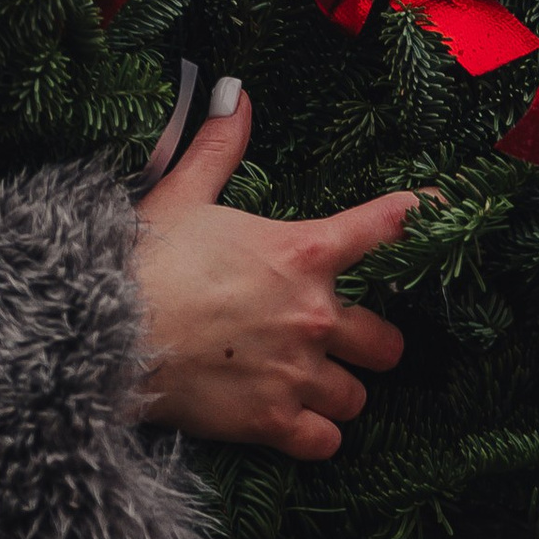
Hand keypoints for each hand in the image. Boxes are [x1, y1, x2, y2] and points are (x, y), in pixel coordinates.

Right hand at [132, 82, 419, 458]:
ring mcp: (297, 373)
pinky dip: (316, 436)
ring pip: (357, 397)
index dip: (418, 218)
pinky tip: (295, 424)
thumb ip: (219, 146)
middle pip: (386, 342)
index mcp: (303, 252)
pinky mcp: (273, 422)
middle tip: (343, 340)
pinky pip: (327, 442)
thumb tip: (236, 95)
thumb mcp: (182, 192)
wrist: (101, 329)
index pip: (385, 227)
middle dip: (370, 343)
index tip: (437, 213)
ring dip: (338, 391)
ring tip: (310, 384)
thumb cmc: (143, 258)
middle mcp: (314, 314)